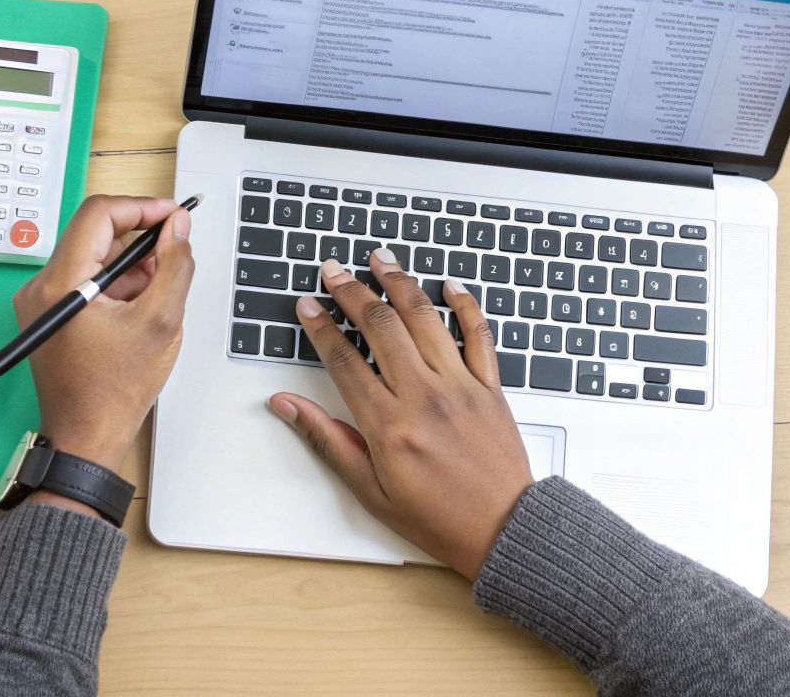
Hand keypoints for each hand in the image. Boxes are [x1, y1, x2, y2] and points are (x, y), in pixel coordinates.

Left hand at [12, 195, 193, 484]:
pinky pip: (84, 281)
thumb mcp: (161, 322)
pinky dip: (115, 286)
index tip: (172, 216)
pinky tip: (138, 312)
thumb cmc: (115, 391)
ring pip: (91, 258)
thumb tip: (178, 226)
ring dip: (129, 266)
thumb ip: (175, 265)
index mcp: (60, 284)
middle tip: (173, 256)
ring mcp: (39, 302)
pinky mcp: (47, 315)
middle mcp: (40, 287)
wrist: (86, 438)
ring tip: (157, 296)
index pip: (99, 214)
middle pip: (94, 234)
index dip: (142, 207)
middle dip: (139, 240)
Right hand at [270, 249, 534, 577]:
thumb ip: (327, 439)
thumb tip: (286, 405)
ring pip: (425, 318)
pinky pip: (478, 334)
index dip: (321, 326)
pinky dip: (465, 304)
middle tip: (334, 270)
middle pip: (381, 326)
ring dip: (399, 283)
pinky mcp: (491, 386)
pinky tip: (450, 284)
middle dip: (352, 292)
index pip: (344, 359)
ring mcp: (461, 386)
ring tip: (380, 260)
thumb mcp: (370, 490)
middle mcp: (424, 396)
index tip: (307, 305)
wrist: (504, 531)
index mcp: (389, 425)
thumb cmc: (438, 518)